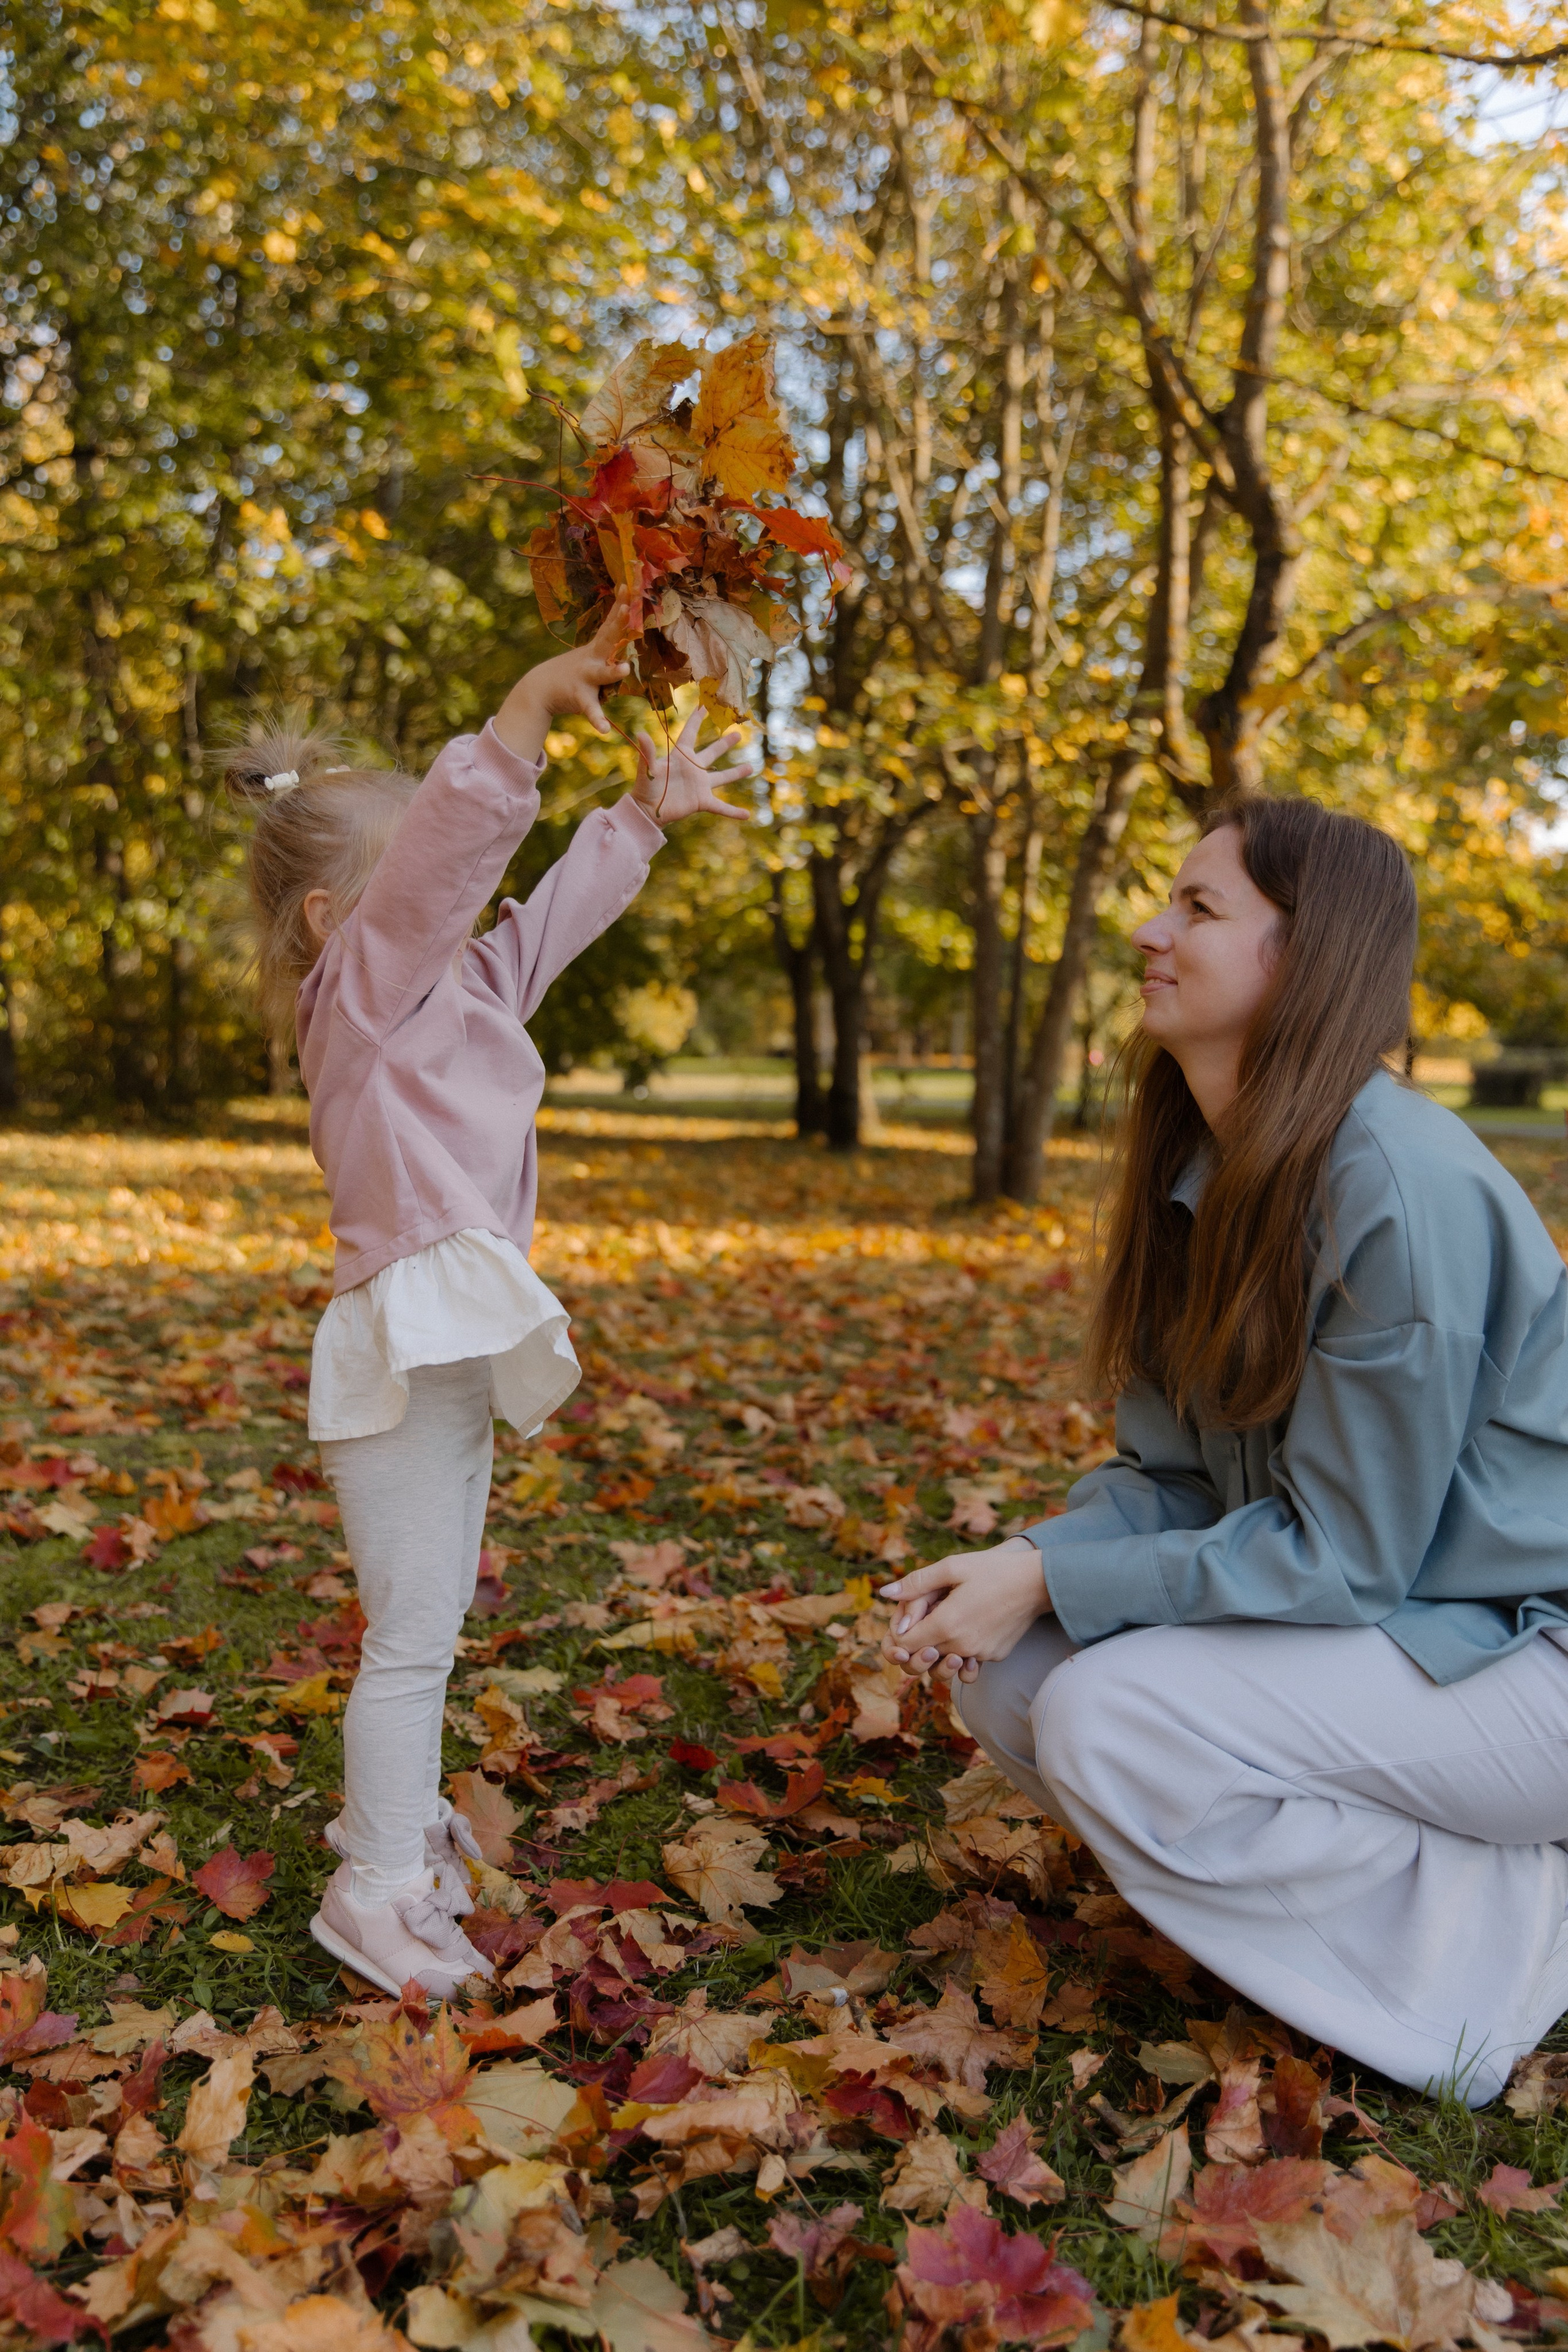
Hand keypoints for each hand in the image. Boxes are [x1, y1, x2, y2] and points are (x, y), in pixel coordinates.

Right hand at [493, 592, 633, 761]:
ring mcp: (585, 678)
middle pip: (608, 638)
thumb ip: (612, 650)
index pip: (612, 623)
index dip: (621, 605)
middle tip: (627, 609)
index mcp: (598, 649)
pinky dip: (597, 720)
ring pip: (601, 674)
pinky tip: (604, 729)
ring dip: (612, 671)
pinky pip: (591, 710)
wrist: (540, 689)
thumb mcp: (593, 657)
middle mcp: (592, 659)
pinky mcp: (580, 698)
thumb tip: (633, 638)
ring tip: (623, 668)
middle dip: (617, 623)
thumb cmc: (574, 672)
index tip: (630, 585)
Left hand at [633, 707, 752, 825]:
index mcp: (681, 757)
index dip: (696, 720)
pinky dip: (733, 811)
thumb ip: (647, 752)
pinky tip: (747, 815)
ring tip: (750, 768)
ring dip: (736, 773)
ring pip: (722, 777)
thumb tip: (640, 733)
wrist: (648, 810)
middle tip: (738, 733)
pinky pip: (721, 807)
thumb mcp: (647, 769)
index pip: (690, 733)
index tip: (703, 706)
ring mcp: (699, 785)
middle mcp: (693, 769)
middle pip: (712, 753)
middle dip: (725, 744)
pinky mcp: (702, 801)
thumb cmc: (645, 787)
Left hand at [877, 1537, 1049, 1685]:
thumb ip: (917, 1582)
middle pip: (922, 1658)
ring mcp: (980, 1654)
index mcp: (947, 1624)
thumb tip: (885, 1593)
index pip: (905, 1645)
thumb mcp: (952, 1567)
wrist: (1038, 1581)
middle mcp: (962, 1646)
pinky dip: (961, 1651)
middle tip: (922, 1619)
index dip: (898, 1633)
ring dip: (937, 1650)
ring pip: (944, 1663)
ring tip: (943, 1625)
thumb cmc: (994, 1569)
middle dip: (915, 1642)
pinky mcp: (994, 1656)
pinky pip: (968, 1662)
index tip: (905, 1617)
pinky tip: (965, 1630)